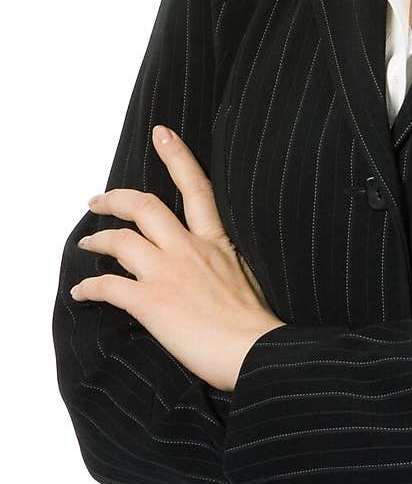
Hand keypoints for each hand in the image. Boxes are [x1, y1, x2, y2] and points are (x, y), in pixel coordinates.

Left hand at [69, 125, 285, 391]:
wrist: (254, 349)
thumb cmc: (256, 320)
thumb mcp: (248, 273)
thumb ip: (224, 261)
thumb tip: (213, 266)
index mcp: (216, 240)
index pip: (195, 187)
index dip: (176, 156)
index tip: (161, 134)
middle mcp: (188, 248)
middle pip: (144, 206)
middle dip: (115, 198)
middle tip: (98, 200)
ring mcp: (167, 272)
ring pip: (121, 240)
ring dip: (98, 239)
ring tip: (86, 243)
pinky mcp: (151, 301)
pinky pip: (109, 286)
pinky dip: (89, 287)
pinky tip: (82, 292)